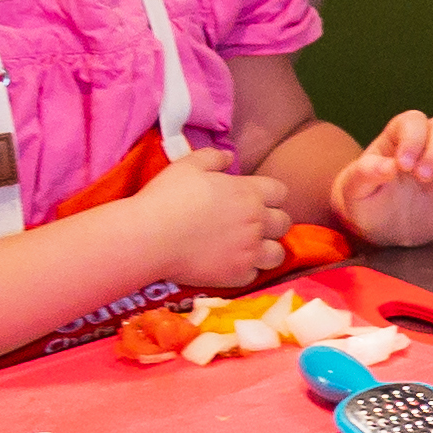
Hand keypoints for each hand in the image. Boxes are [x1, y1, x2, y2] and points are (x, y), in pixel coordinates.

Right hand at [133, 148, 295, 289]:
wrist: (149, 237)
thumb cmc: (168, 197)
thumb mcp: (189, 166)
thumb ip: (214, 158)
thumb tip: (228, 157)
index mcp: (250, 193)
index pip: (281, 192)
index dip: (269, 196)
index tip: (254, 200)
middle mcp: (257, 221)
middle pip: (284, 223)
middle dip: (271, 224)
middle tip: (250, 226)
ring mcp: (249, 250)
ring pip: (277, 254)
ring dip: (266, 251)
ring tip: (247, 250)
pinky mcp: (236, 275)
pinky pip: (253, 276)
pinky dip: (244, 272)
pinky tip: (228, 266)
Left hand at [333, 113, 432, 246]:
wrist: (382, 230)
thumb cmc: (365, 202)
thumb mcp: (354, 190)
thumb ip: (365, 174)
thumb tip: (387, 166)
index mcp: (401, 137)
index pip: (414, 121)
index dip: (413, 138)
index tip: (403, 165)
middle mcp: (431, 143)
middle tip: (424, 178)